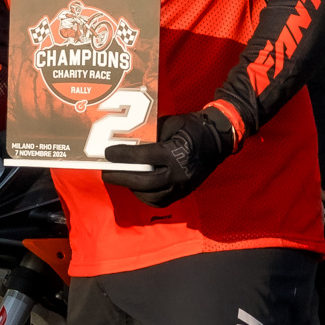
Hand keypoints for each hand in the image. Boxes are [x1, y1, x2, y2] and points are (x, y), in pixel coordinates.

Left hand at [101, 107, 235, 206]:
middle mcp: (179, 174)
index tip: (107, 153)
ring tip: (120, 179)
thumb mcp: (170, 124)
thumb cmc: (192, 127)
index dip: (123, 156)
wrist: (218, 140)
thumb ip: (150, 134)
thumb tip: (126, 142)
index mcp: (175, 153)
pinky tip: (137, 187)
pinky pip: (161, 201)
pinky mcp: (184, 192)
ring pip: (151, 196)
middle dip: (122, 177)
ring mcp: (182, 187)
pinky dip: (146, 196)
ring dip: (132, 188)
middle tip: (106, 172)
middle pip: (144, 182)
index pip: (144, 158)